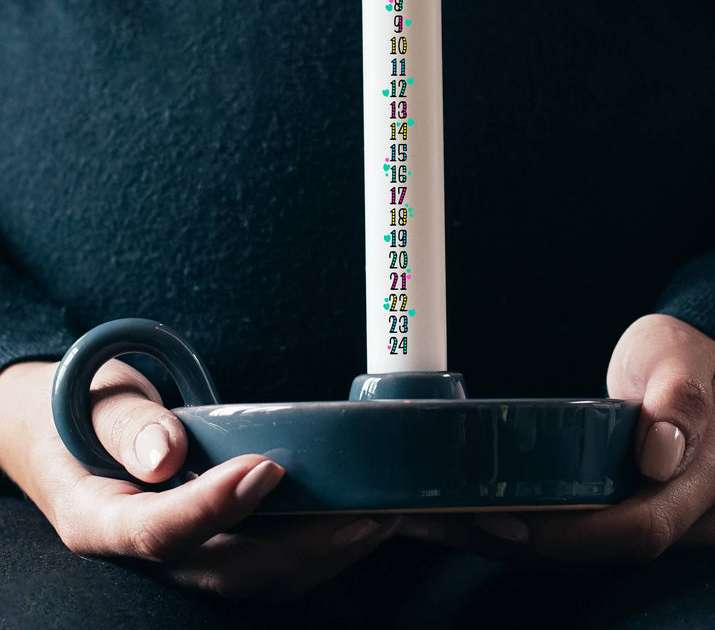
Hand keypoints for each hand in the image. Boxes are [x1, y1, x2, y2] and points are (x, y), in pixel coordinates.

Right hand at [0, 359, 402, 596]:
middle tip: (361, 513)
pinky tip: (356, 522)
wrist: (69, 434)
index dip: (214, 507)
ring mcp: (179, 558)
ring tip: (380, 521)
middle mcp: (142, 554)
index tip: (267, 468)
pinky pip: (264, 563)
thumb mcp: (91, 401)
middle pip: (222, 570)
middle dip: (298, 549)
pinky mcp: (210, 548)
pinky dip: (312, 549)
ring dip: (320, 557)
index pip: (157, 532)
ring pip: (253, 578)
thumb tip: (167, 456)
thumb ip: (126, 425)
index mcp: (98, 520)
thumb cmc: (81, 409)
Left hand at [405, 314, 714, 562]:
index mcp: (709, 487)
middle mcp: (687, 524)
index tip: (508, 516)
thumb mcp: (683, 359)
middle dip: (522, 542)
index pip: (640, 531)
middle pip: (601, 554)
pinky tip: (467, 516)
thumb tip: (660, 453)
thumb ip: (680, 400)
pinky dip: (520, 530)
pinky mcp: (623, 520)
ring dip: (509, 542)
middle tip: (450, 517)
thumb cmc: (688, 357)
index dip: (572, 533)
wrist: (701, 368)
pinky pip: (573, 538)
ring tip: (440, 519)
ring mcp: (656, 527)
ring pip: (580, 555)